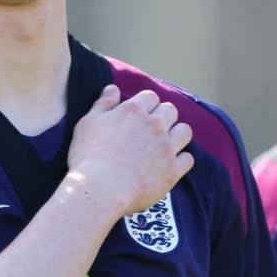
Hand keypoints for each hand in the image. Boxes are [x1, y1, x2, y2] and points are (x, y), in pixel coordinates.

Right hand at [66, 84, 193, 215]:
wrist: (101, 189)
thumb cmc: (89, 156)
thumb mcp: (88, 123)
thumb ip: (103, 104)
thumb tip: (113, 88)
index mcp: (134, 110)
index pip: (150, 97)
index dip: (146, 105)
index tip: (140, 115)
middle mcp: (154, 125)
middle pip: (171, 110)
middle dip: (164, 117)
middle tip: (153, 130)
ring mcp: (166, 147)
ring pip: (185, 131)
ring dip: (177, 135)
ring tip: (166, 144)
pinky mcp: (173, 170)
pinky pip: (188, 159)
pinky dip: (181, 161)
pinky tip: (170, 165)